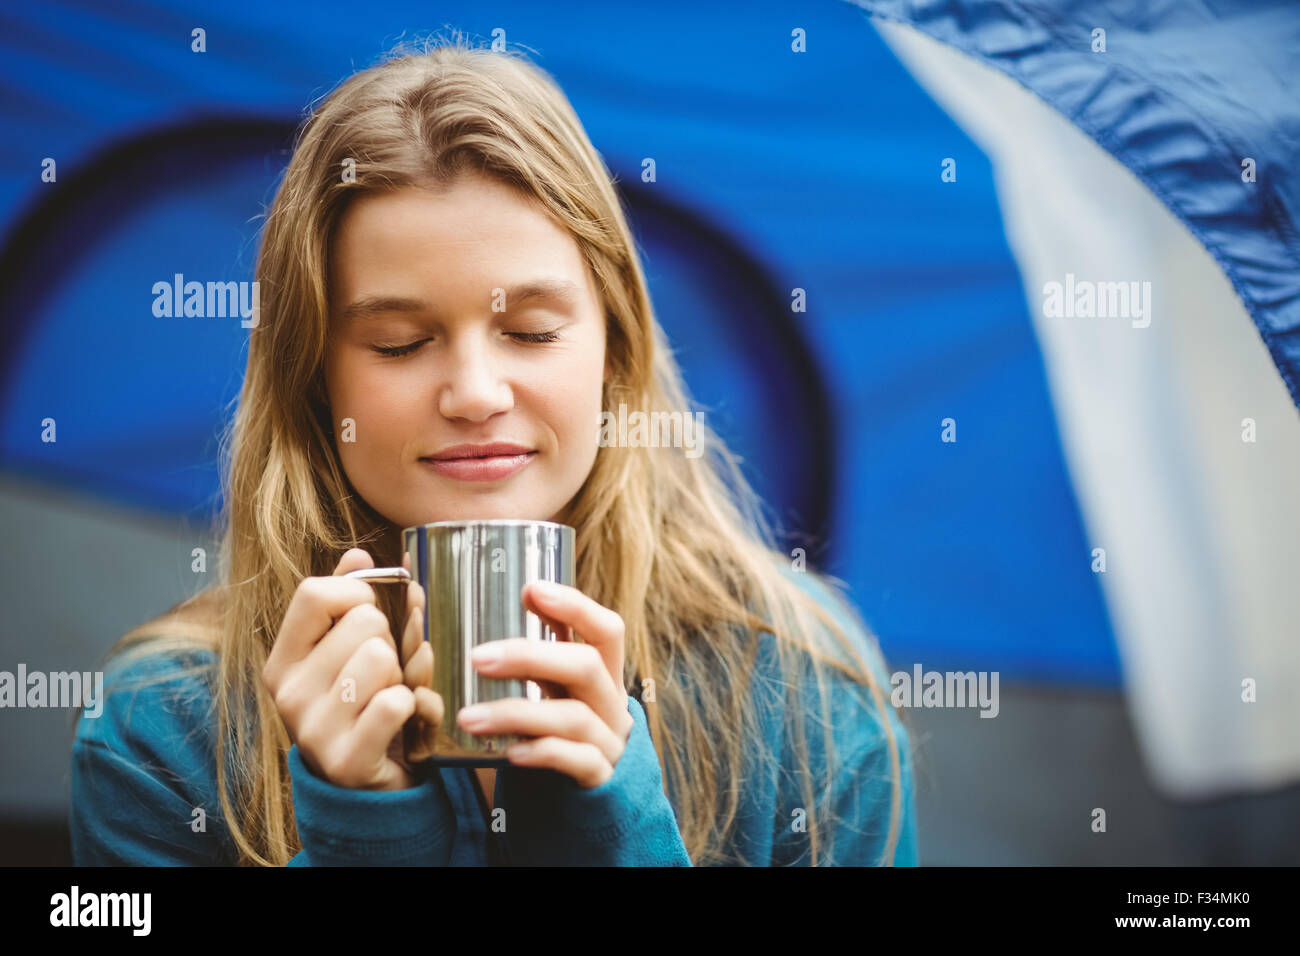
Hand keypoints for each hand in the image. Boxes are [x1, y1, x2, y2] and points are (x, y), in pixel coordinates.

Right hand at [262, 548, 442, 789]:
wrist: (372, 789)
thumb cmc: (364, 706)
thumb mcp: (349, 652)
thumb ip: (350, 601)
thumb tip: (358, 552)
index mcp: (282, 661)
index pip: (315, 593)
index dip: (359, 591)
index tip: (372, 612)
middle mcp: (288, 693)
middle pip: (364, 622)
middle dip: (391, 640)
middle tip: (387, 671)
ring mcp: (313, 729)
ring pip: (382, 658)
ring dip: (404, 675)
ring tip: (394, 695)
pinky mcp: (347, 759)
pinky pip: (398, 702)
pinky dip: (418, 707)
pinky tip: (409, 721)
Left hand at [456, 581, 634, 787]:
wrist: (586, 802)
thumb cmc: (563, 735)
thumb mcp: (559, 692)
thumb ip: (543, 657)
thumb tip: (515, 600)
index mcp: (604, 675)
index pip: (606, 630)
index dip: (575, 606)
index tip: (531, 588)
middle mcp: (612, 704)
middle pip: (585, 666)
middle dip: (530, 656)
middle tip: (478, 657)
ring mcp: (609, 742)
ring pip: (574, 718)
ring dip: (517, 713)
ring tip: (468, 718)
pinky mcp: (601, 780)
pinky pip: (578, 762)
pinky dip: (544, 752)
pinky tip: (511, 753)